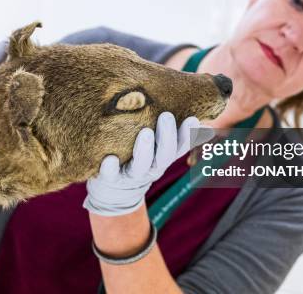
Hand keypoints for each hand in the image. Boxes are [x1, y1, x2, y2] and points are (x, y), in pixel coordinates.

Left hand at [83, 112, 214, 216]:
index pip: (180, 146)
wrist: (115, 193)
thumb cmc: (136, 159)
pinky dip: (110, 169)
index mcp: (162, 158)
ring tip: (146, 133)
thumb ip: (165, 131)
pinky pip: (111, 176)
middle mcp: (151, 168)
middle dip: (167, 137)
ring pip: (141, 166)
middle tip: (166, 116)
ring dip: (145, 150)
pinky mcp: (111, 180)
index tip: (192, 118)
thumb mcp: (154, 147)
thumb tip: (189, 108)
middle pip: (164, 156)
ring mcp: (131, 176)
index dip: (188, 135)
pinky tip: (110, 159)